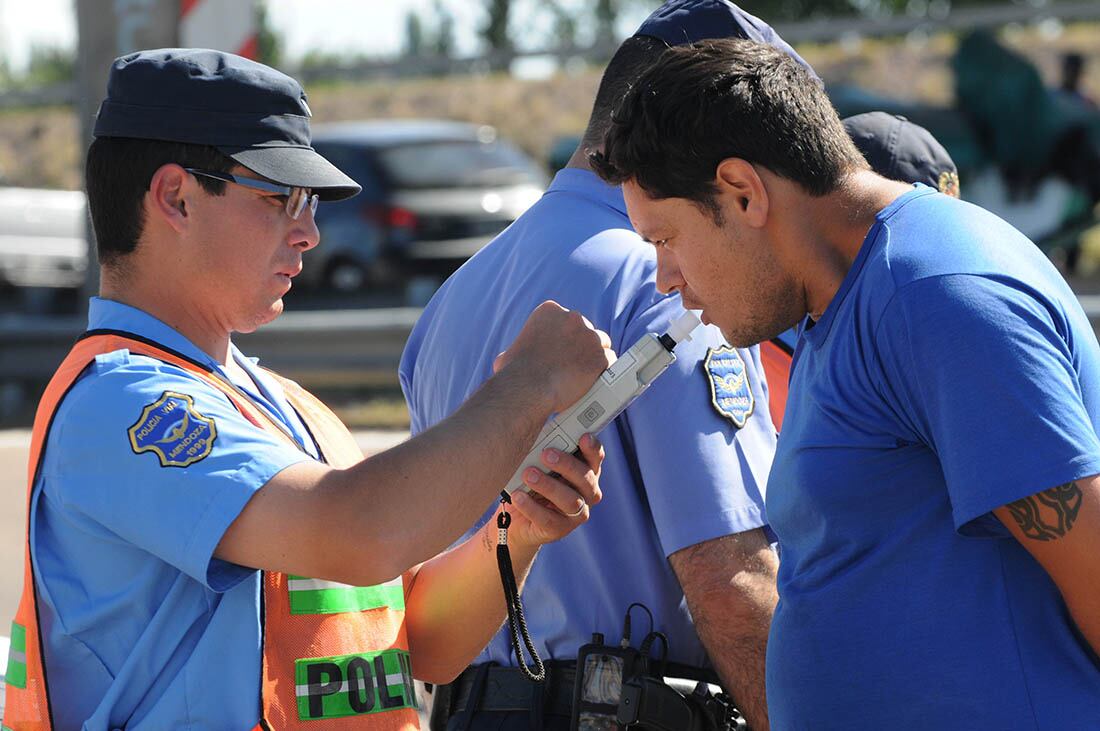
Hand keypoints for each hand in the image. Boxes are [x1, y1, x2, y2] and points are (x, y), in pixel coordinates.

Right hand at [494, 301, 614, 412]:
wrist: (529, 388)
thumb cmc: (514, 374)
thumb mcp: (509, 354)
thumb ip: (518, 350)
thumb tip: (511, 359)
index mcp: (549, 311)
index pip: (565, 319)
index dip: (566, 335)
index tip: (562, 349)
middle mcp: (572, 318)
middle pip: (585, 329)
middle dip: (582, 344)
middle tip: (575, 363)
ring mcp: (590, 336)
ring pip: (601, 343)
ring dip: (595, 356)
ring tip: (586, 374)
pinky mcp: (601, 356)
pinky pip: (610, 361)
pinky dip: (604, 371)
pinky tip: (597, 381)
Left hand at [506, 433, 603, 548]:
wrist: (516, 519)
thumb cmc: (530, 482)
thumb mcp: (538, 463)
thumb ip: (544, 449)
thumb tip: (536, 427)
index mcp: (585, 471)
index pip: (595, 458)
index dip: (593, 448)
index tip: (584, 437)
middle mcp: (587, 493)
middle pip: (585, 478)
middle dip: (567, 465)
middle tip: (546, 454)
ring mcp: (576, 514)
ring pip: (570, 500)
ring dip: (549, 485)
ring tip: (528, 474)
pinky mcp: (559, 530)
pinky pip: (548, 519)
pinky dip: (531, 507)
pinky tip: (518, 496)